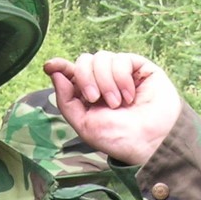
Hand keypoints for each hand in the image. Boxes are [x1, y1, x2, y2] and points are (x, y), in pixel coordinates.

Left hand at [43, 52, 182, 165]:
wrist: (150, 141)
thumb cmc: (118, 138)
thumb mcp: (83, 124)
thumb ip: (66, 99)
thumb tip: (55, 72)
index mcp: (89, 95)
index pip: (71, 72)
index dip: (59, 66)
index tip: (50, 66)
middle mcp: (104, 81)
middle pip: (84, 61)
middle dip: (86, 79)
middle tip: (96, 99)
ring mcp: (121, 73)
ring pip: (101, 57)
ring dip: (106, 82)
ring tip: (117, 103)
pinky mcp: (139, 68)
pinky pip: (120, 59)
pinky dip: (121, 78)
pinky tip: (129, 96)